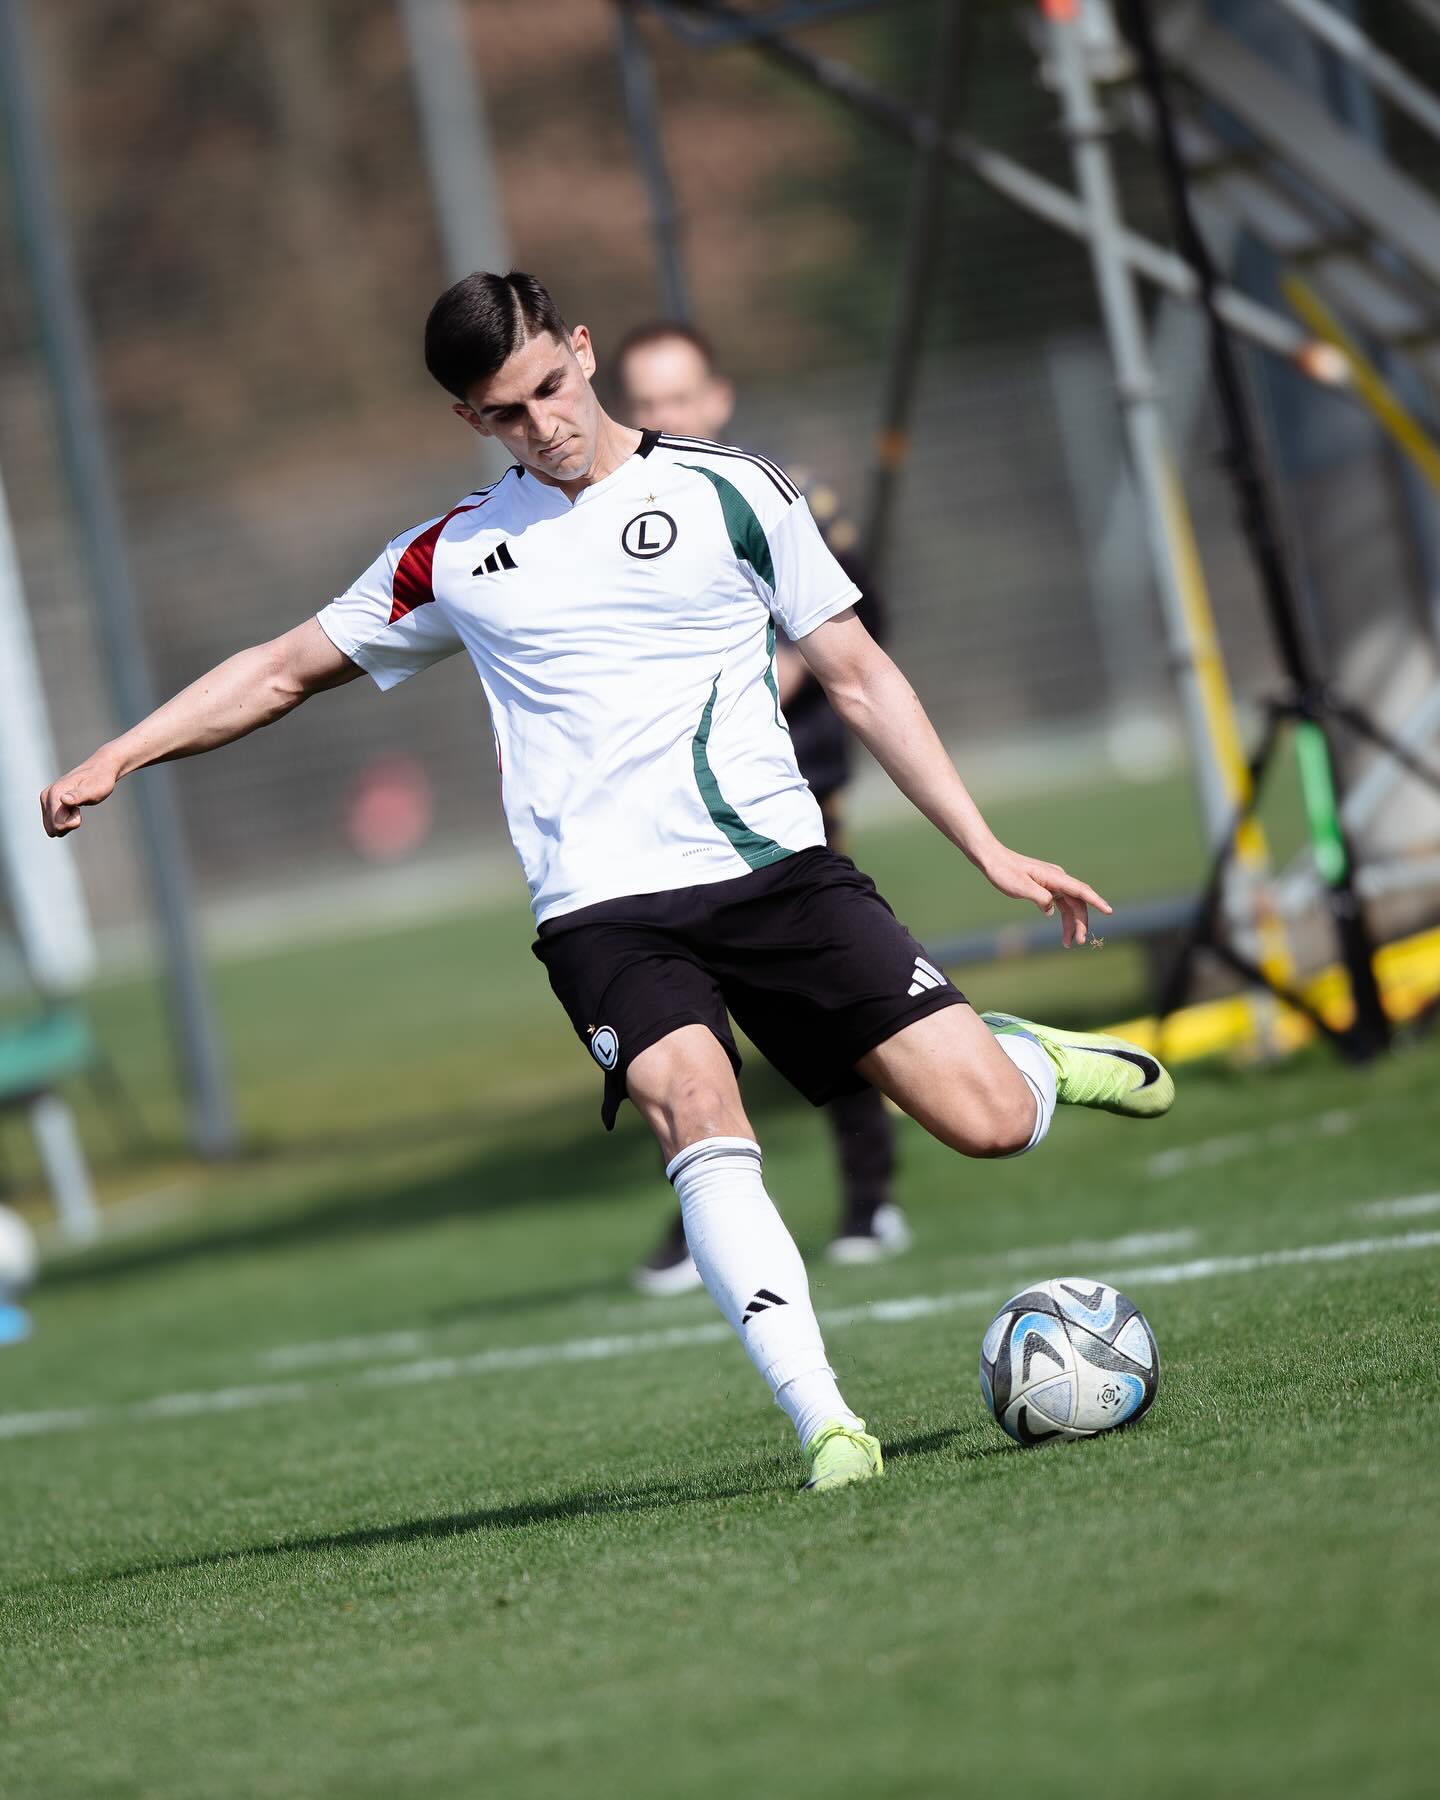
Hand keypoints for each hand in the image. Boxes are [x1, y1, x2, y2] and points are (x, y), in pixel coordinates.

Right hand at [40, 754, 119, 837]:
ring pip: (51, 827)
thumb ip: (79, 796)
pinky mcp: (49, 803)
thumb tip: (64, 800)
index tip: (79, 810)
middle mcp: (46, 796)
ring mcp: (46, 799)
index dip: (72, 823)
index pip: (57, 824)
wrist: (100, 770)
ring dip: (66, 823)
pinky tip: (72, 809)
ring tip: (75, 809)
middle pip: (52, 828)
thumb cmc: (100, 781)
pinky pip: (52, 823)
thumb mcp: (94, 790)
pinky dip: (64, 820)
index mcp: (54, 794)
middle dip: (67, 825)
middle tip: (78, 811)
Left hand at [978, 843, 1112, 947]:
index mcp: (1055, 877)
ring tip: (1069, 943)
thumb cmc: (1004, 872)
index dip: (1096, 901)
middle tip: (1079, 942)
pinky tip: (1060, 931)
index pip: (1081, 891)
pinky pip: (1060, 904)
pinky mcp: (1045, 888)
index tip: (1109, 911)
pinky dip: (1062, 918)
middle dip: (1081, 923)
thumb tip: (1051, 911)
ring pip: (1069, 906)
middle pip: (1077, 903)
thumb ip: (1040, 898)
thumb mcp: (1021, 887)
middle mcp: (1057, 879)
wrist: (992, 859)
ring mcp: (1052, 884)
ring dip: (1071, 924)